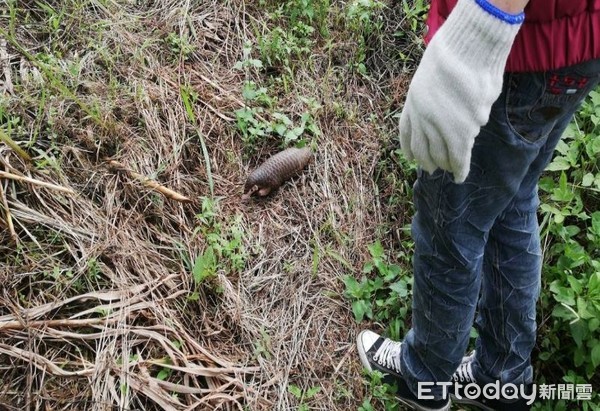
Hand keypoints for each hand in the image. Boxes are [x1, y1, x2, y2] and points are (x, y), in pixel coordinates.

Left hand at [399, 0, 523, 182]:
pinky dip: (460, 169)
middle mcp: (423, 119)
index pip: (407, 132)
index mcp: (413, 103)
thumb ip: (430, 97)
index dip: (409, 148)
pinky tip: (459, 177)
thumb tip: (439, 116)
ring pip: (443, 154)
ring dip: (446, 164)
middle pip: (424, 149)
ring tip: (450, 170)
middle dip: (428, 161)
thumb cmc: (453, 54)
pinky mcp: (463, 131)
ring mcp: (442, 126)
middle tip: (432, 169)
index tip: (412, 159)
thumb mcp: (429, 76)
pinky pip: (460, 156)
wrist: (468, 50)